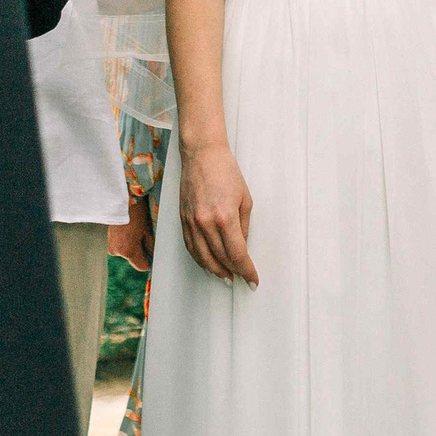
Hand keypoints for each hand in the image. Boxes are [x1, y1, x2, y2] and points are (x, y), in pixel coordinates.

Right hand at [107, 190, 154, 273]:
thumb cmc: (136, 214)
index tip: (154, 256)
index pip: (142, 266)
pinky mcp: (108, 242)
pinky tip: (129, 231)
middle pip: (134, 259)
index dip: (149, 262)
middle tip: (144, 236)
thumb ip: (151, 248)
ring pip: (127, 253)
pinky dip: (126, 242)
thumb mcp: (147, 231)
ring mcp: (111, 248)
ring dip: (133, 246)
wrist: (120, 201)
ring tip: (135, 231)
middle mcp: (117, 252)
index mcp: (129, 251)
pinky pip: (121, 247)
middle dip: (141, 251)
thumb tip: (153, 257)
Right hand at [178, 141, 258, 285]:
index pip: (237, 254)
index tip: (253, 280)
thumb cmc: (226, 172)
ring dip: (216, 270)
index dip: (246, 270)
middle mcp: (206, 223)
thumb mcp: (245, 200)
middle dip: (234, 272)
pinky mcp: (183, 220)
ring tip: (226, 277)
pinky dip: (200, 259)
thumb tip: (242, 247)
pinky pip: (191, 247)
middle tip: (242, 279)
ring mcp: (192, 223)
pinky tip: (208, 264)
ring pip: (203, 257)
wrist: (202, 155)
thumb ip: (244, 227)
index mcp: (225, 218)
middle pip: (221, 259)